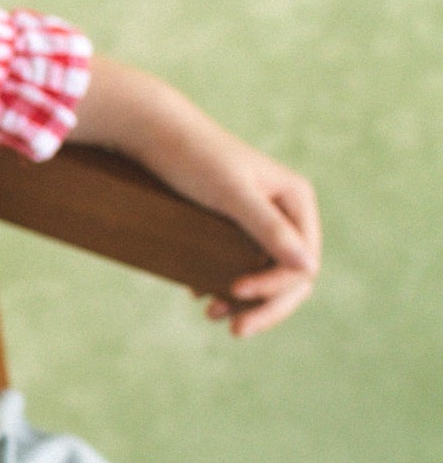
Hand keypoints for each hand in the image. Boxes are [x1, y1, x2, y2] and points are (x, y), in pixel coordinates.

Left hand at [71, 57, 319, 337]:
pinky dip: (225, 282)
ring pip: (266, 272)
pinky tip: (198, 292)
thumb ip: (269, 229)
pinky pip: (242, 261)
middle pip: (291, 274)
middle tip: (233, 331)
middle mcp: (286, 208)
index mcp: (296, 199)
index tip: (235, 294)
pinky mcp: (234, 221)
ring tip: (211, 314)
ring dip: (245, 300)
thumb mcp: (231, 195)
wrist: (153, 131)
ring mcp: (261, 216)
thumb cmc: (193, 158)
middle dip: (265, 305)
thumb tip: (308, 269)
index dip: (276, 288)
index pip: (304, 264)